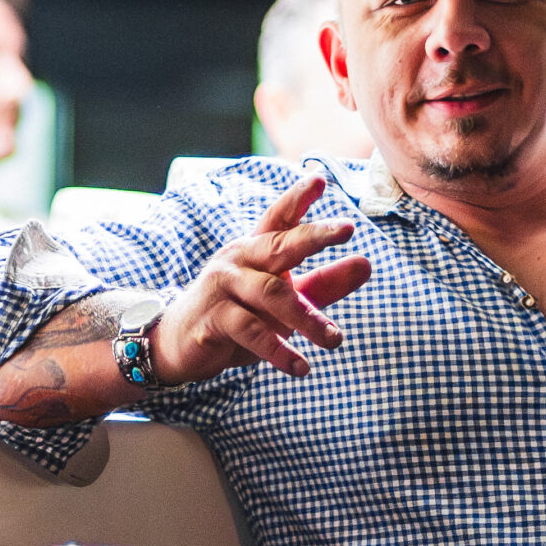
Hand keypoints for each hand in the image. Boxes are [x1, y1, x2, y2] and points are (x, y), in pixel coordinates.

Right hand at [151, 172, 370, 383]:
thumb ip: (324, 284)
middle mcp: (239, 260)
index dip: (298, 197)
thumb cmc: (237, 314)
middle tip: (346, 229)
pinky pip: (252, 331)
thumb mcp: (284, 300)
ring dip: (307, 318)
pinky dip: (279, 351)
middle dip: (314, 235)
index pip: (279, 218)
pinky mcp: (214, 318)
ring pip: (272, 294)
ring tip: (335, 340)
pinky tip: (301, 367)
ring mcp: (223, 287)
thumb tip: (367, 265)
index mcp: (255, 250)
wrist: (178, 345)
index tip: (320, 178)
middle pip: (280, 244)